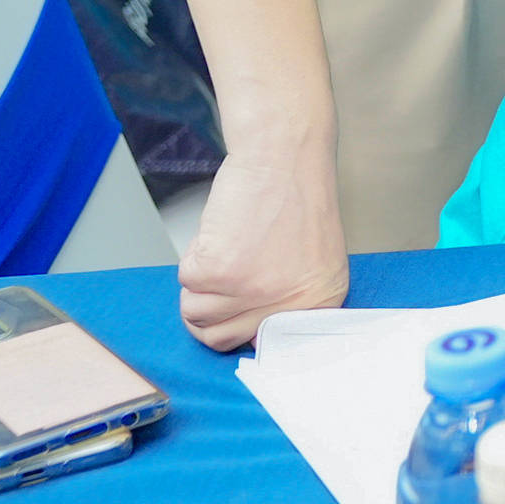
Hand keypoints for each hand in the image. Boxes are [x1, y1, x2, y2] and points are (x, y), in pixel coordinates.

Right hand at [178, 148, 348, 349]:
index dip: (241, 328)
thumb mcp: (311, 261)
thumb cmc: (295, 200)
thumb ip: (287, 301)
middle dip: (211, 307)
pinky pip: (184, 281)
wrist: (283, 157)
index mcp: (320, 303)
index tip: (237, 314)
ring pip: (194, 313)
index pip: (266, 346)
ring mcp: (254, 291)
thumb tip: (252, 339)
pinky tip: (223, 232)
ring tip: (229, 246)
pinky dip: (193, 255)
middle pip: (219, 338)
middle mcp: (288, 303)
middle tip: (224, 274)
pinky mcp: (221, 272)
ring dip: (200, 281)